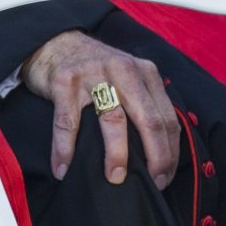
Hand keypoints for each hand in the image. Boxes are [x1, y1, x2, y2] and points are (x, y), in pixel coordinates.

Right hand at [20, 29, 179, 187]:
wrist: (56, 42)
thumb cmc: (96, 70)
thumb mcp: (128, 77)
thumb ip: (144, 103)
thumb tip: (158, 151)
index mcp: (145, 73)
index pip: (167, 117)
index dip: (170, 151)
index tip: (166, 176)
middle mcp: (124, 70)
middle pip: (148, 119)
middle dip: (155, 156)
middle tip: (153, 183)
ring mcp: (94, 74)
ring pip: (113, 119)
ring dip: (116, 154)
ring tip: (114, 178)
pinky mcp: (65, 81)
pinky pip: (68, 122)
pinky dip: (65, 150)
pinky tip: (63, 169)